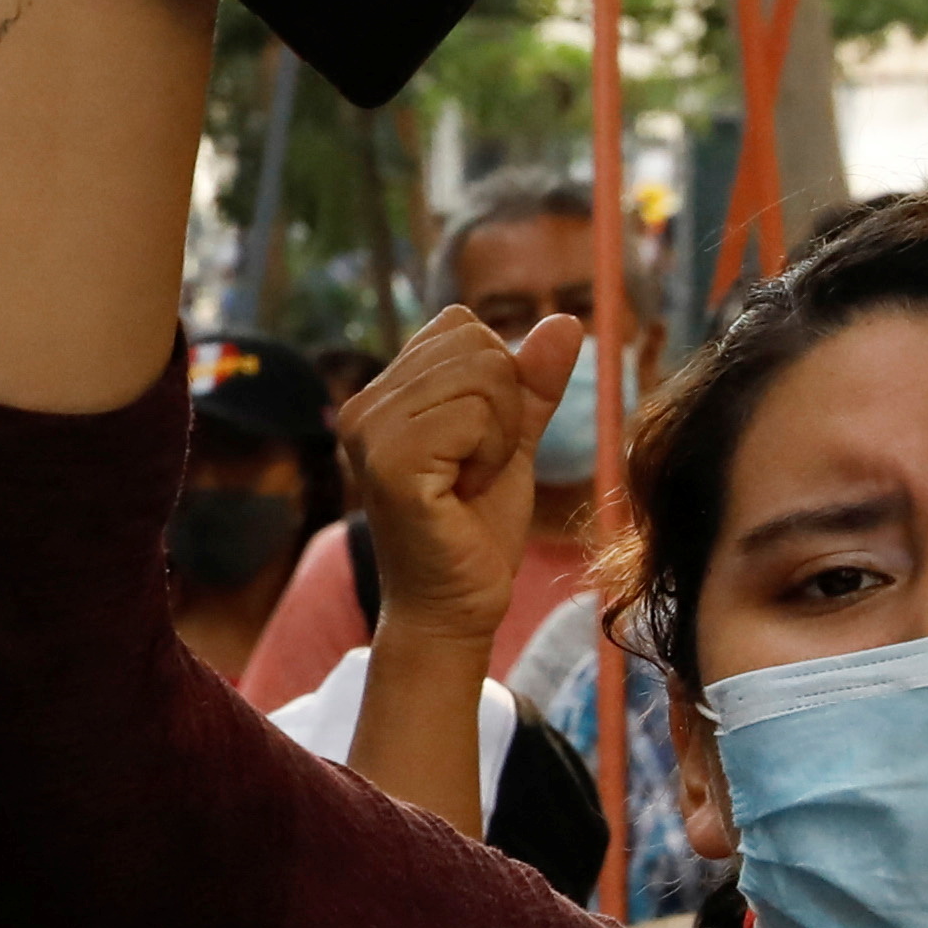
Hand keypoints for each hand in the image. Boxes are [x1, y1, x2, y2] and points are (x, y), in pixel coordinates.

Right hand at [335, 306, 580, 638]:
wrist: (456, 606)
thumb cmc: (476, 529)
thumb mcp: (513, 441)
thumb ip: (532, 383)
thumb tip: (565, 320)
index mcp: (382, 393)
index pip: (461, 326)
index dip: (495, 381)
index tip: (476, 445)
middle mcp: (362, 404)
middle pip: (476, 344)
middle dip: (503, 408)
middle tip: (475, 467)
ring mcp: (369, 432)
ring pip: (483, 377)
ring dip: (499, 436)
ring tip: (467, 481)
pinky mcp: (390, 463)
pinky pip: (476, 416)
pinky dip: (491, 456)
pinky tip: (463, 493)